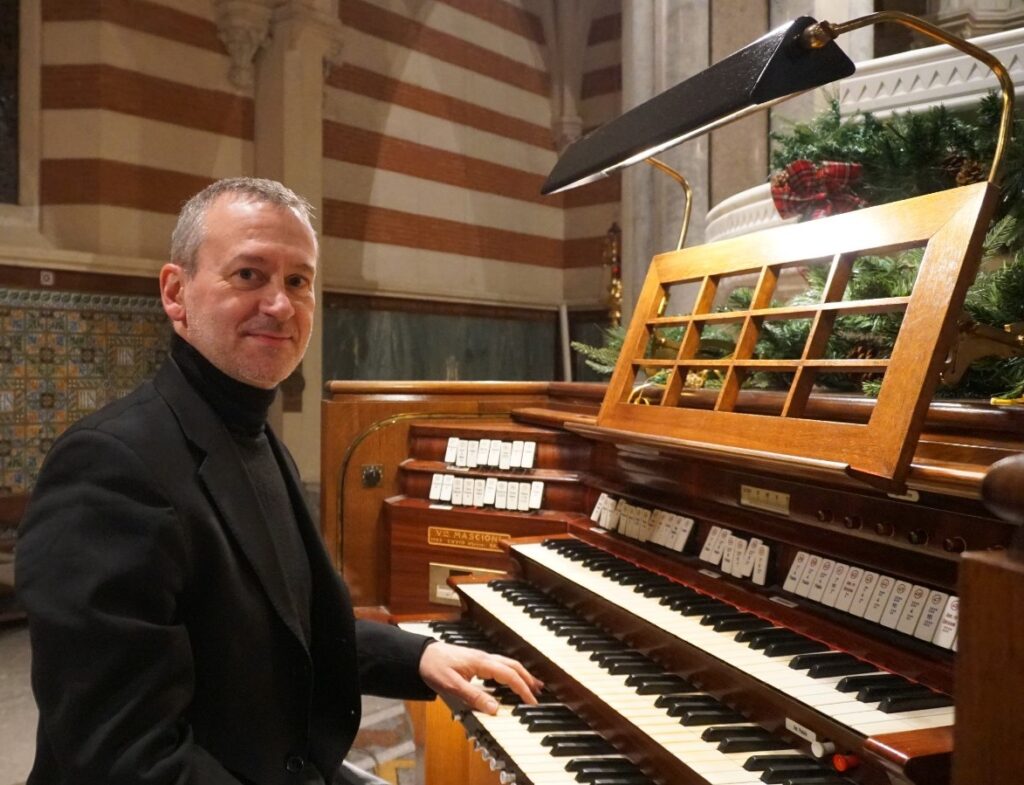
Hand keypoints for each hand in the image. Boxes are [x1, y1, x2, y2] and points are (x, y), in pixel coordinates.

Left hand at [419, 641, 543, 714]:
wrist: (421, 655)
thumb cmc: (434, 668)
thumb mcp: (452, 686)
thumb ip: (474, 696)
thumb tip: (495, 708)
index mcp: (481, 663)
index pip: (509, 675)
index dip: (523, 688)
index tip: (532, 702)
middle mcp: (484, 658)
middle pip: (513, 666)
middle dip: (527, 679)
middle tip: (538, 693)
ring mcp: (480, 658)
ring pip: (507, 664)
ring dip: (520, 675)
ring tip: (530, 686)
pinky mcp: (475, 661)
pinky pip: (499, 665)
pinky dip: (509, 673)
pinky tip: (508, 681)